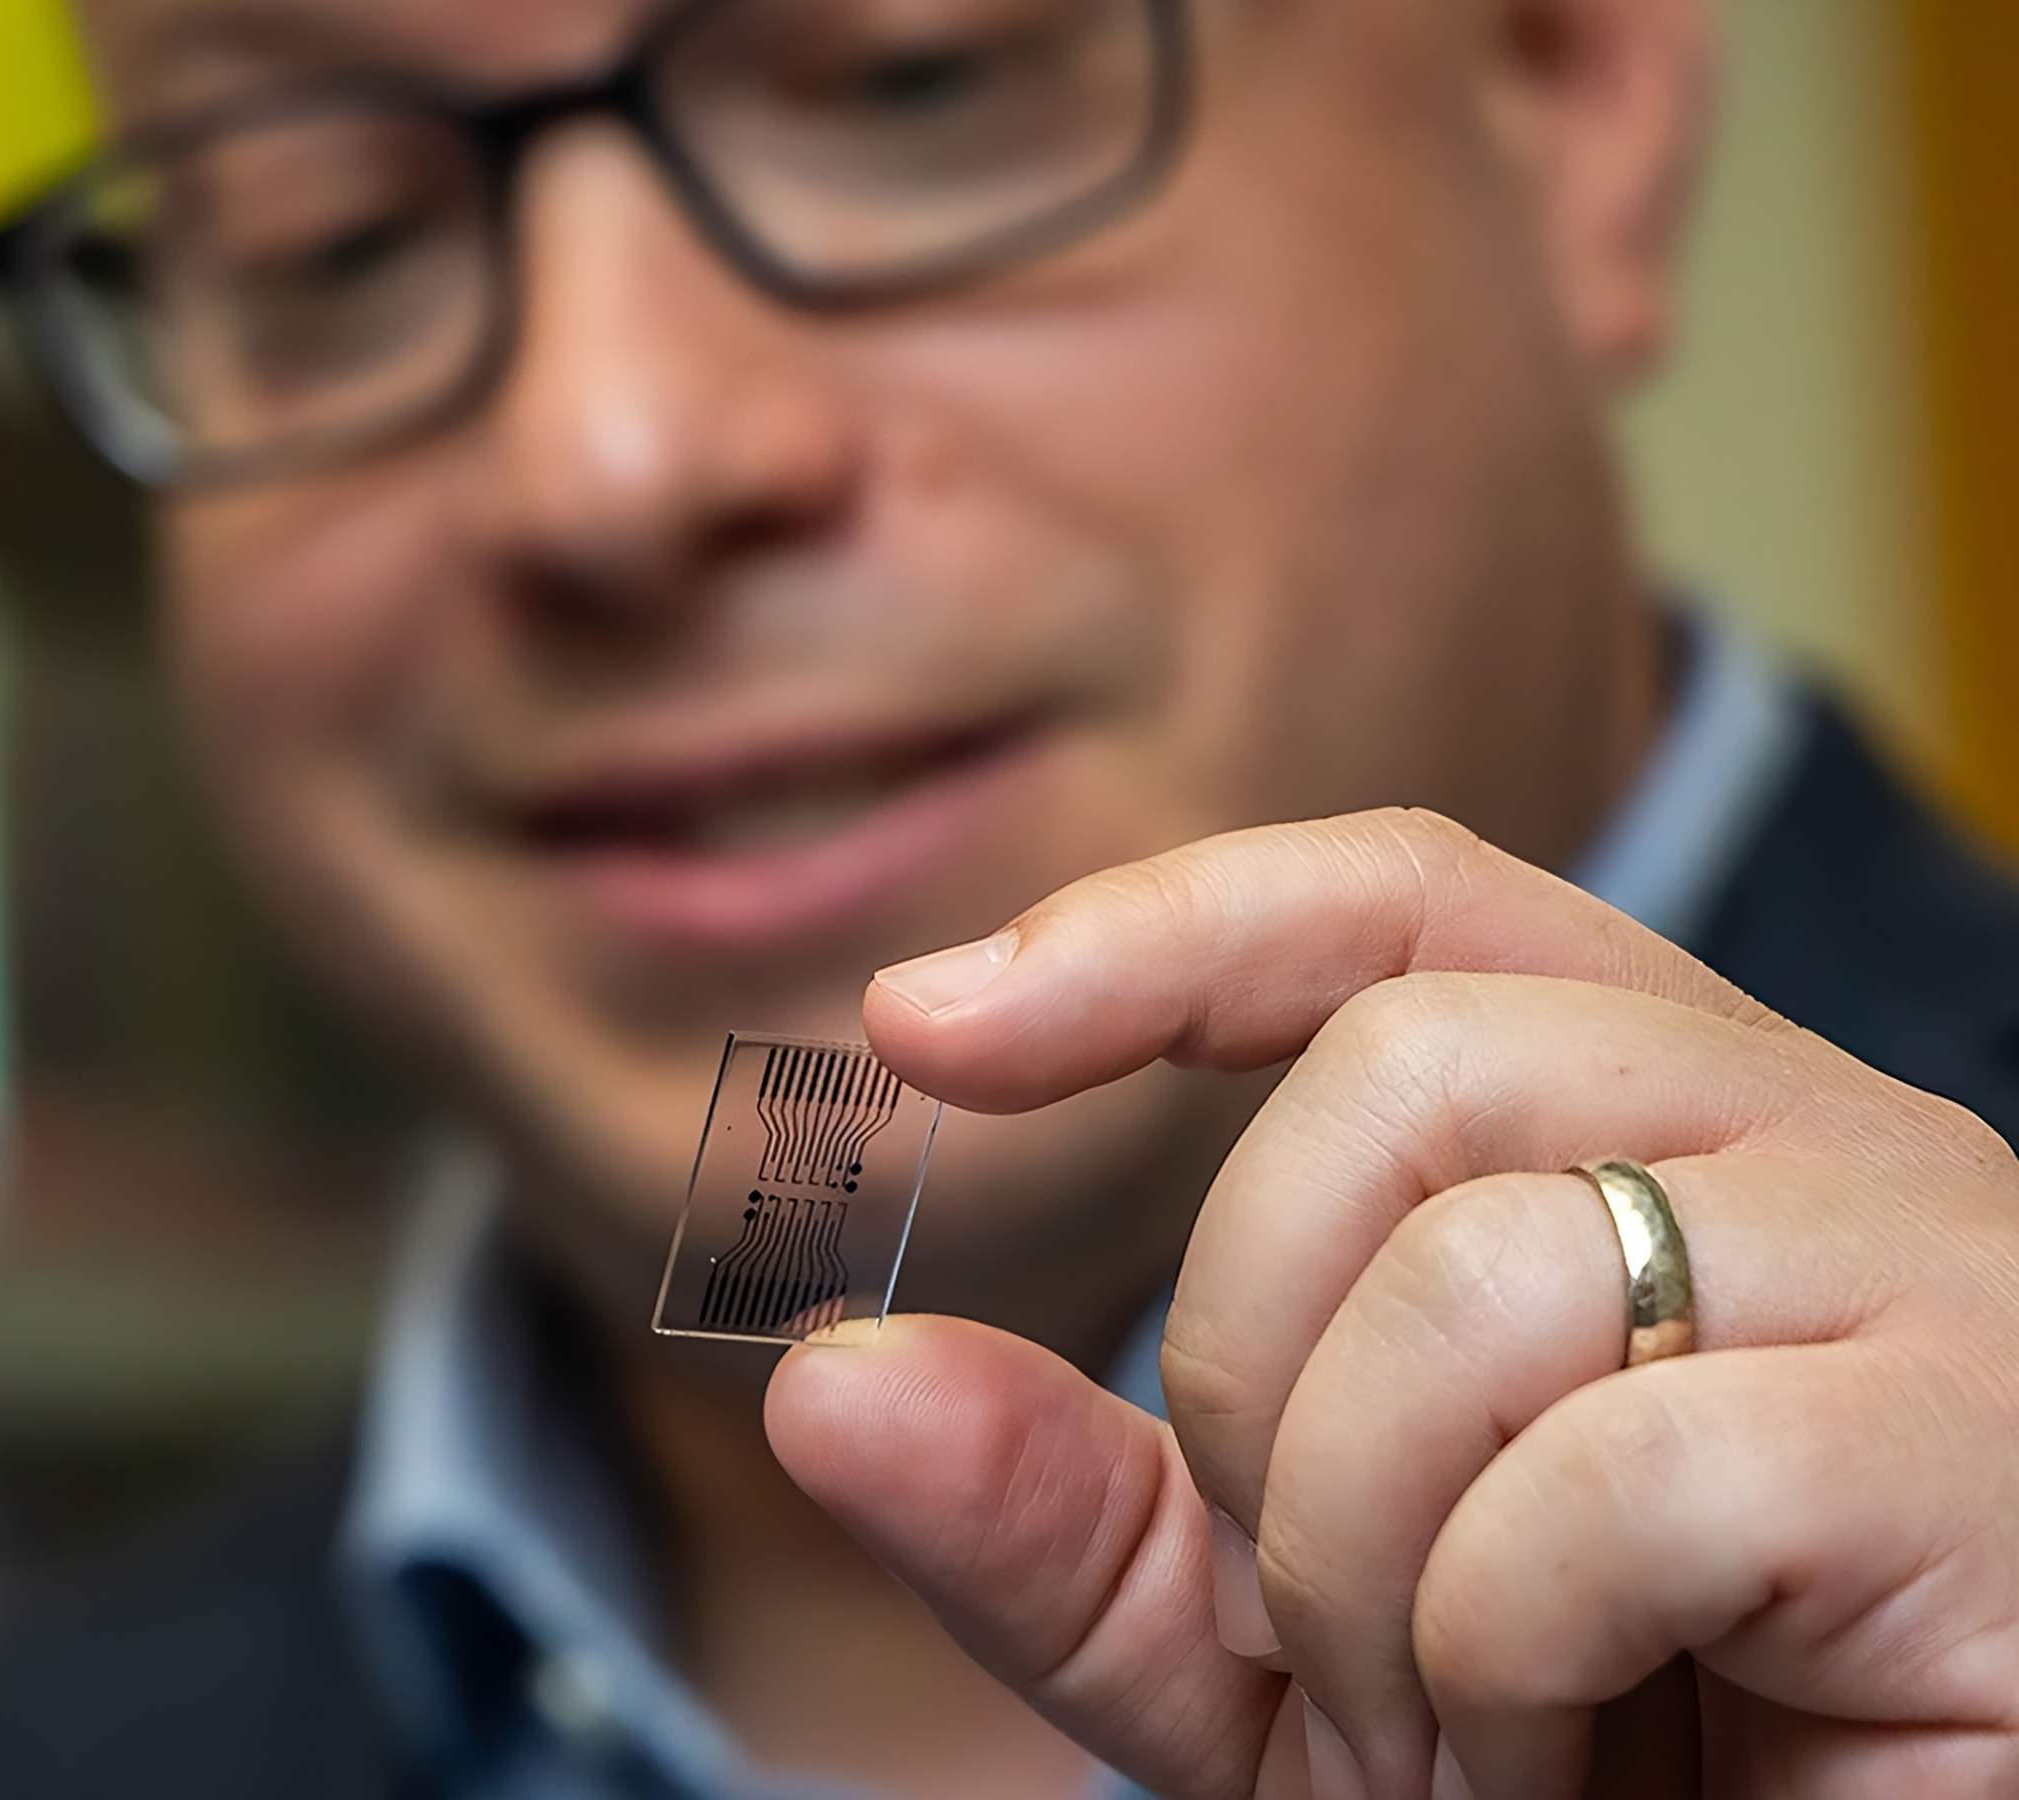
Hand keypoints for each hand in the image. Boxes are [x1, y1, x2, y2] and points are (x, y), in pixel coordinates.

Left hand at [762, 809, 2018, 1798]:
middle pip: (1399, 1062)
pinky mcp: (1984, 1460)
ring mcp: (1933, 1281)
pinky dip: (1496, 1656)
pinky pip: (1612, 1474)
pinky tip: (1554, 1754)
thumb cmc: (1608, 1776)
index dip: (1159, 927)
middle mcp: (1826, 1144)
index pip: (1407, 898)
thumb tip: (822, 1382)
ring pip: (1483, 1263)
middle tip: (1309, 1608)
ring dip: (1362, 1552)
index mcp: (1669, 1133)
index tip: (917, 1028)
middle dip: (1247, 1357)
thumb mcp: (1277, 1654)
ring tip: (1450, 1727)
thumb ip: (1068, 1520)